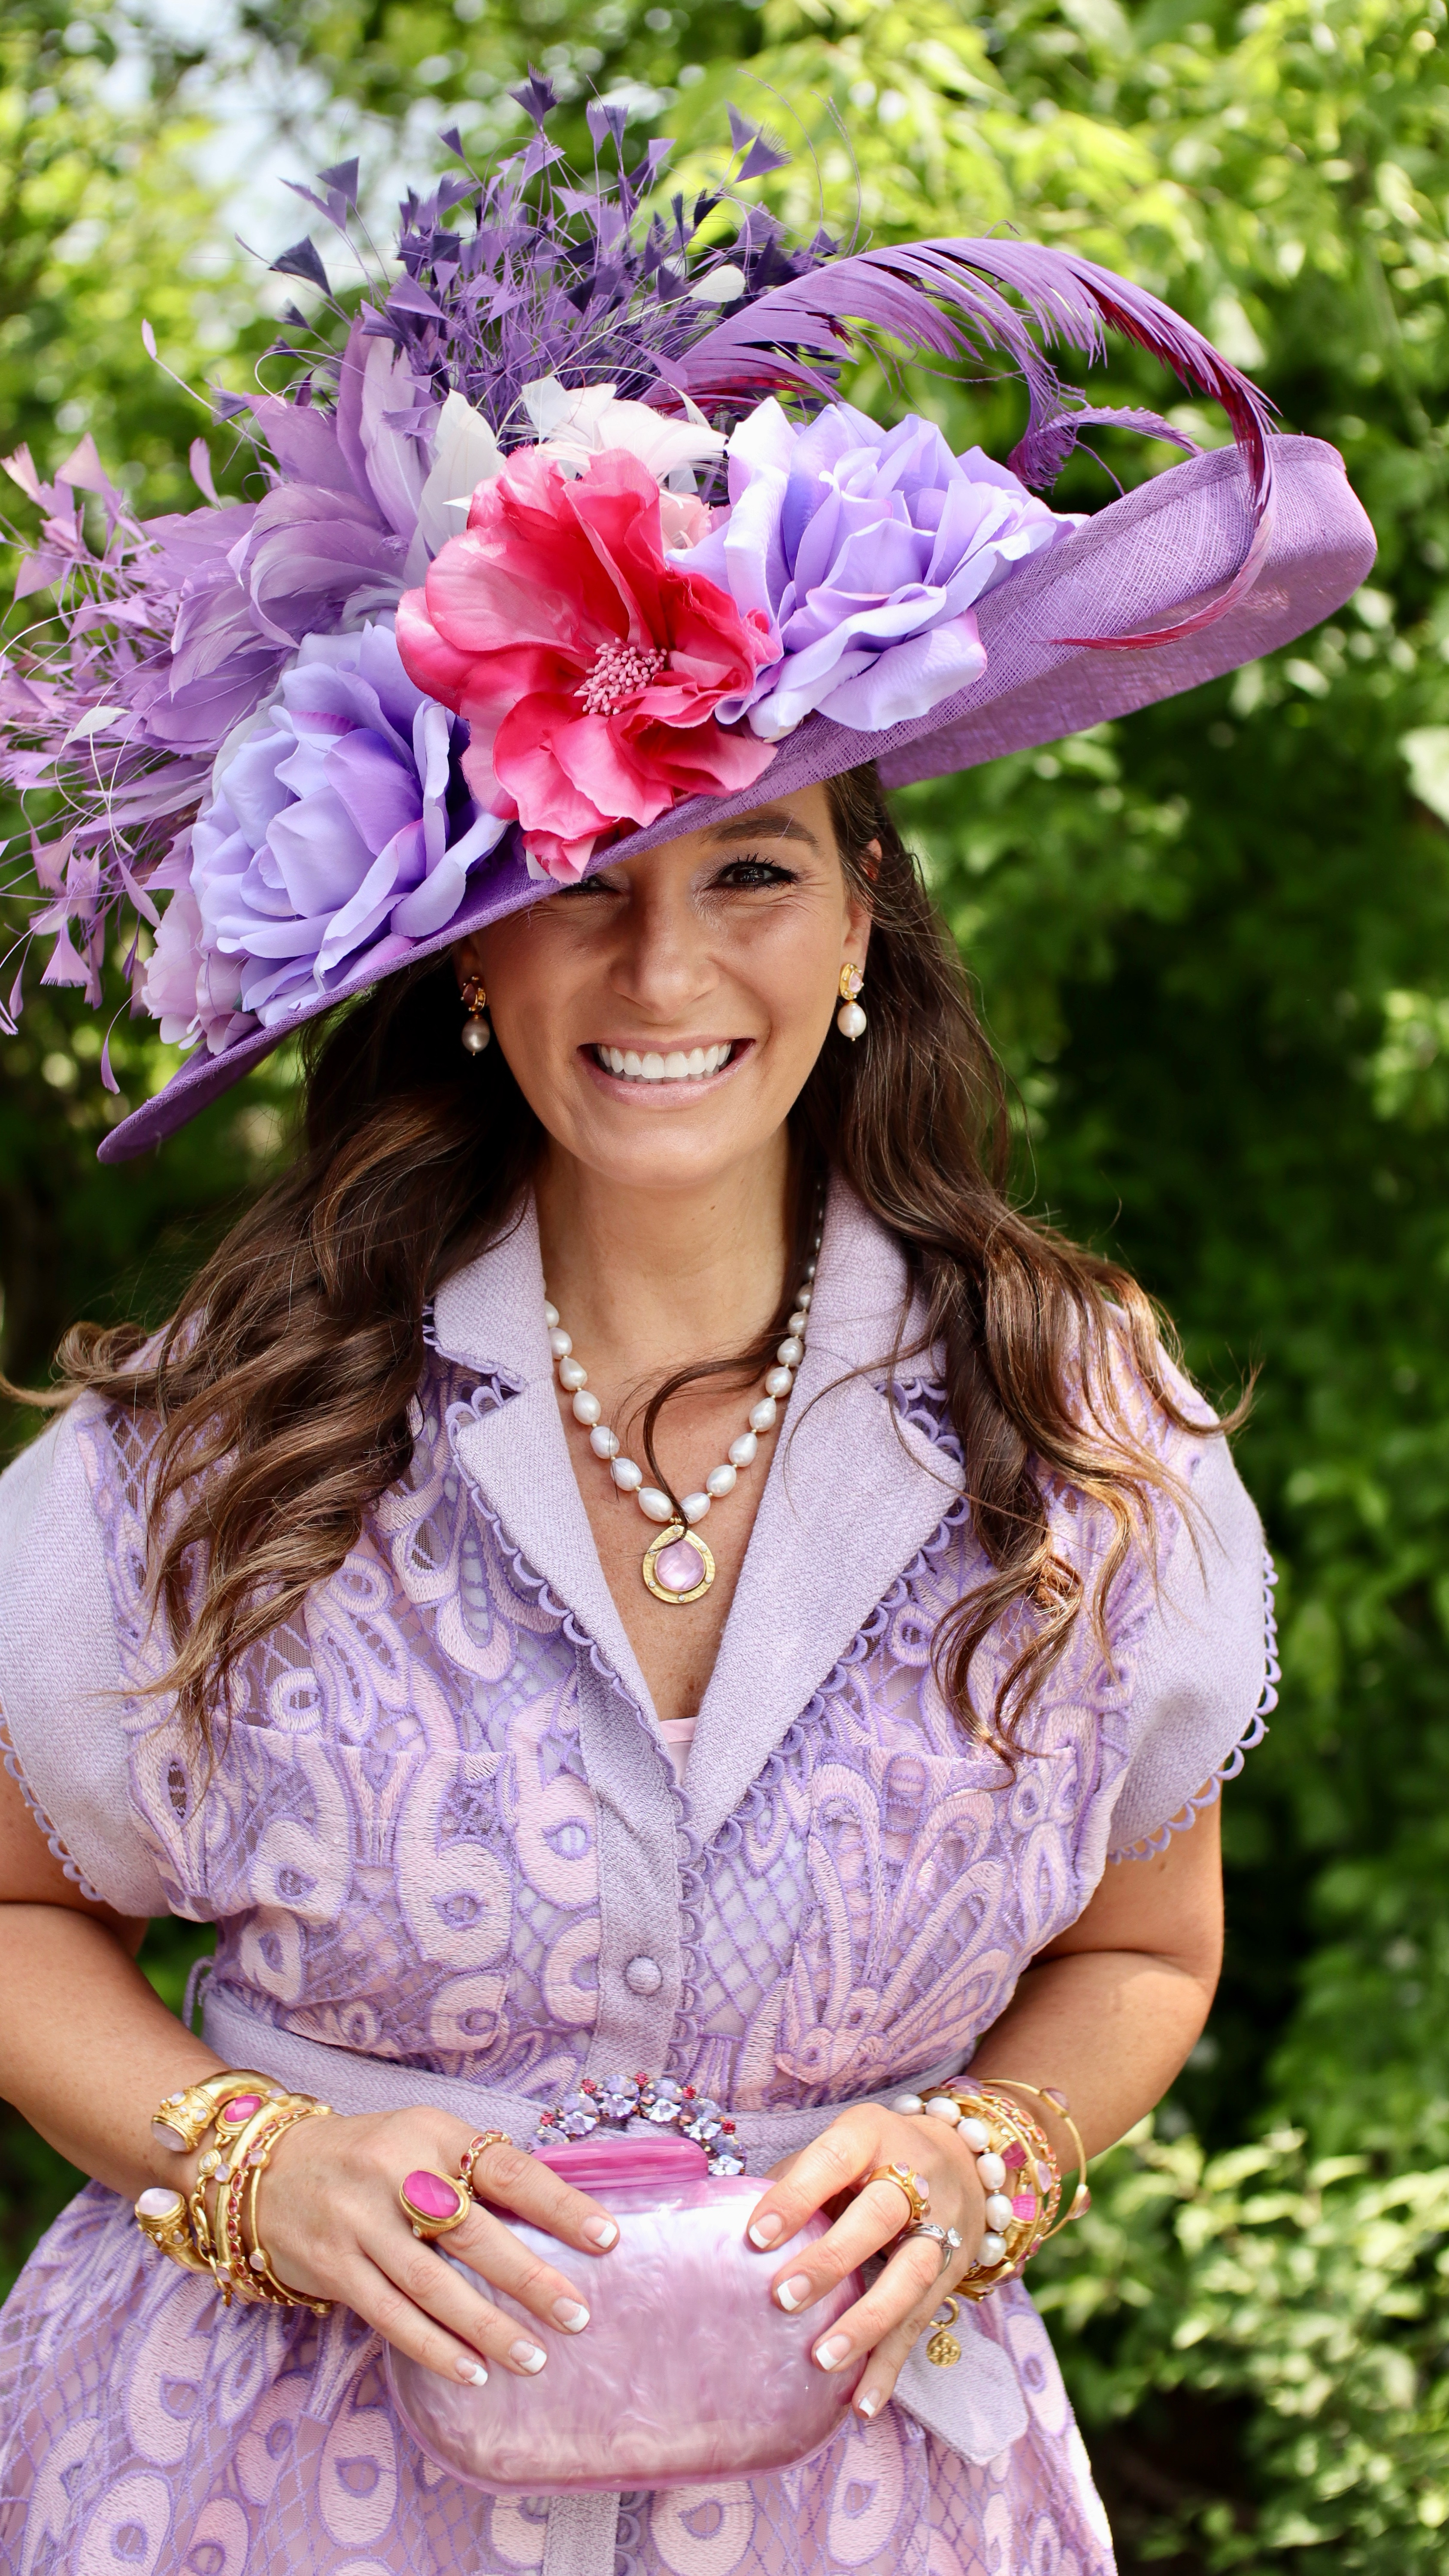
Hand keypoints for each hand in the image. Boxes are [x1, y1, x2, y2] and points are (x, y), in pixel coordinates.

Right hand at [236, 2109, 617, 2387]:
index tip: (605, 2239)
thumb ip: (476, 2174)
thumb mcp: (422, 2142)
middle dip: (529, 2277)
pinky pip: (390, 2314)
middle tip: (576, 2314)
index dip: (559, 2205)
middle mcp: (394, 2172)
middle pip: (472, 2231)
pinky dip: (434, 2347)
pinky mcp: (333, 2265)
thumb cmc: (370, 2160)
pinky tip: (471, 2370)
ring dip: (487, 2326)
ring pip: (433, 2283)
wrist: (268, 2172)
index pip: (507, 2169)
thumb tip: (558, 2220)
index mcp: (432, 2133)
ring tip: (534, 2357)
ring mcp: (358, 2220)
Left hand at [744, 2106, 987, 2420]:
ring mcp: (940, 2229)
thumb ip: (794, 2181)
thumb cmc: (872, 2157)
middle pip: (880, 2215)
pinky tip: (861, 2405)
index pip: (834, 2161)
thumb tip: (733, 2227)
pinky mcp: (949, 2276)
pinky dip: (889, 2368)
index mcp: (872, 2136)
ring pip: (909, 2277)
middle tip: (784, 2297)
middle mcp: (915, 2178)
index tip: (756, 2238)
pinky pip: (920, 2325)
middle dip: (832, 2259)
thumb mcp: (838, 2148)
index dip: (796, 2196)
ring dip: (867, 2322)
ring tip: (823, 2360)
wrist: (960, 2160)